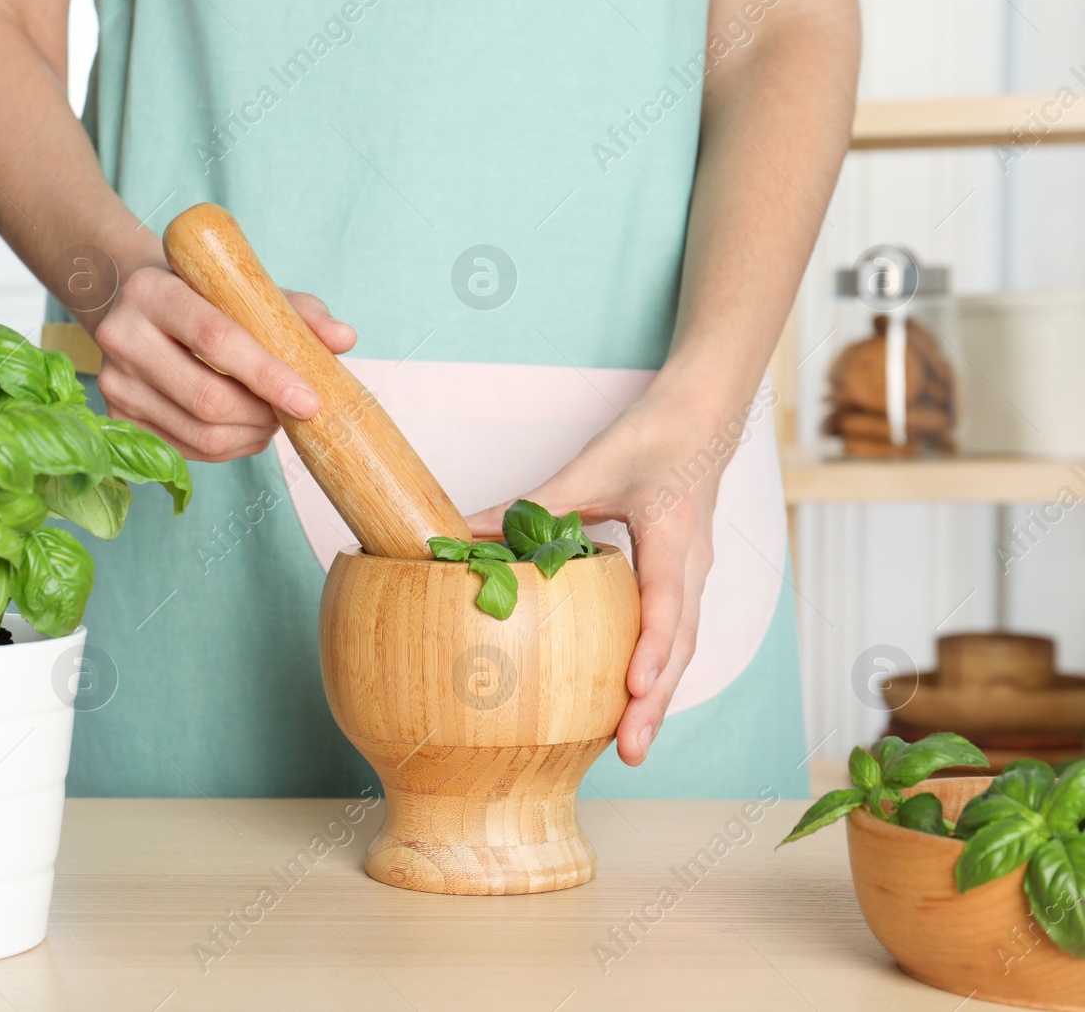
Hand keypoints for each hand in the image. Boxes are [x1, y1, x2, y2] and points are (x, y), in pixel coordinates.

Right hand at [92, 266, 355, 461]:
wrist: (128, 299)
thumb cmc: (199, 291)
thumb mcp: (243, 287)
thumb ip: (296, 309)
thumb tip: (344, 339)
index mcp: (152, 290)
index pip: (216, 340)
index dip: (268, 375)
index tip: (309, 400)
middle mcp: (121, 335)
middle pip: (207, 399)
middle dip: (264, 414)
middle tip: (296, 409)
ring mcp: (114, 382)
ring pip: (199, 433)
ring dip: (252, 435)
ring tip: (274, 418)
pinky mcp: (117, 416)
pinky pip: (187, 450)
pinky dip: (230, 447)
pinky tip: (247, 428)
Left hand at [464, 399, 724, 765]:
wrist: (703, 419)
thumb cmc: (651, 438)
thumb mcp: (588, 467)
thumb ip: (532, 504)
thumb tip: (465, 531)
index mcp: (673, 531)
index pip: (667, 598)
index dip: (653, 646)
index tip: (635, 689)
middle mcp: (692, 563)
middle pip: (681, 643)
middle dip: (657, 700)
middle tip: (629, 750)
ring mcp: (695, 576)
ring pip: (682, 648)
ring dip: (659, 699)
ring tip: (631, 747)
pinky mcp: (685, 583)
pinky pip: (676, 637)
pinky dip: (658, 674)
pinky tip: (632, 708)